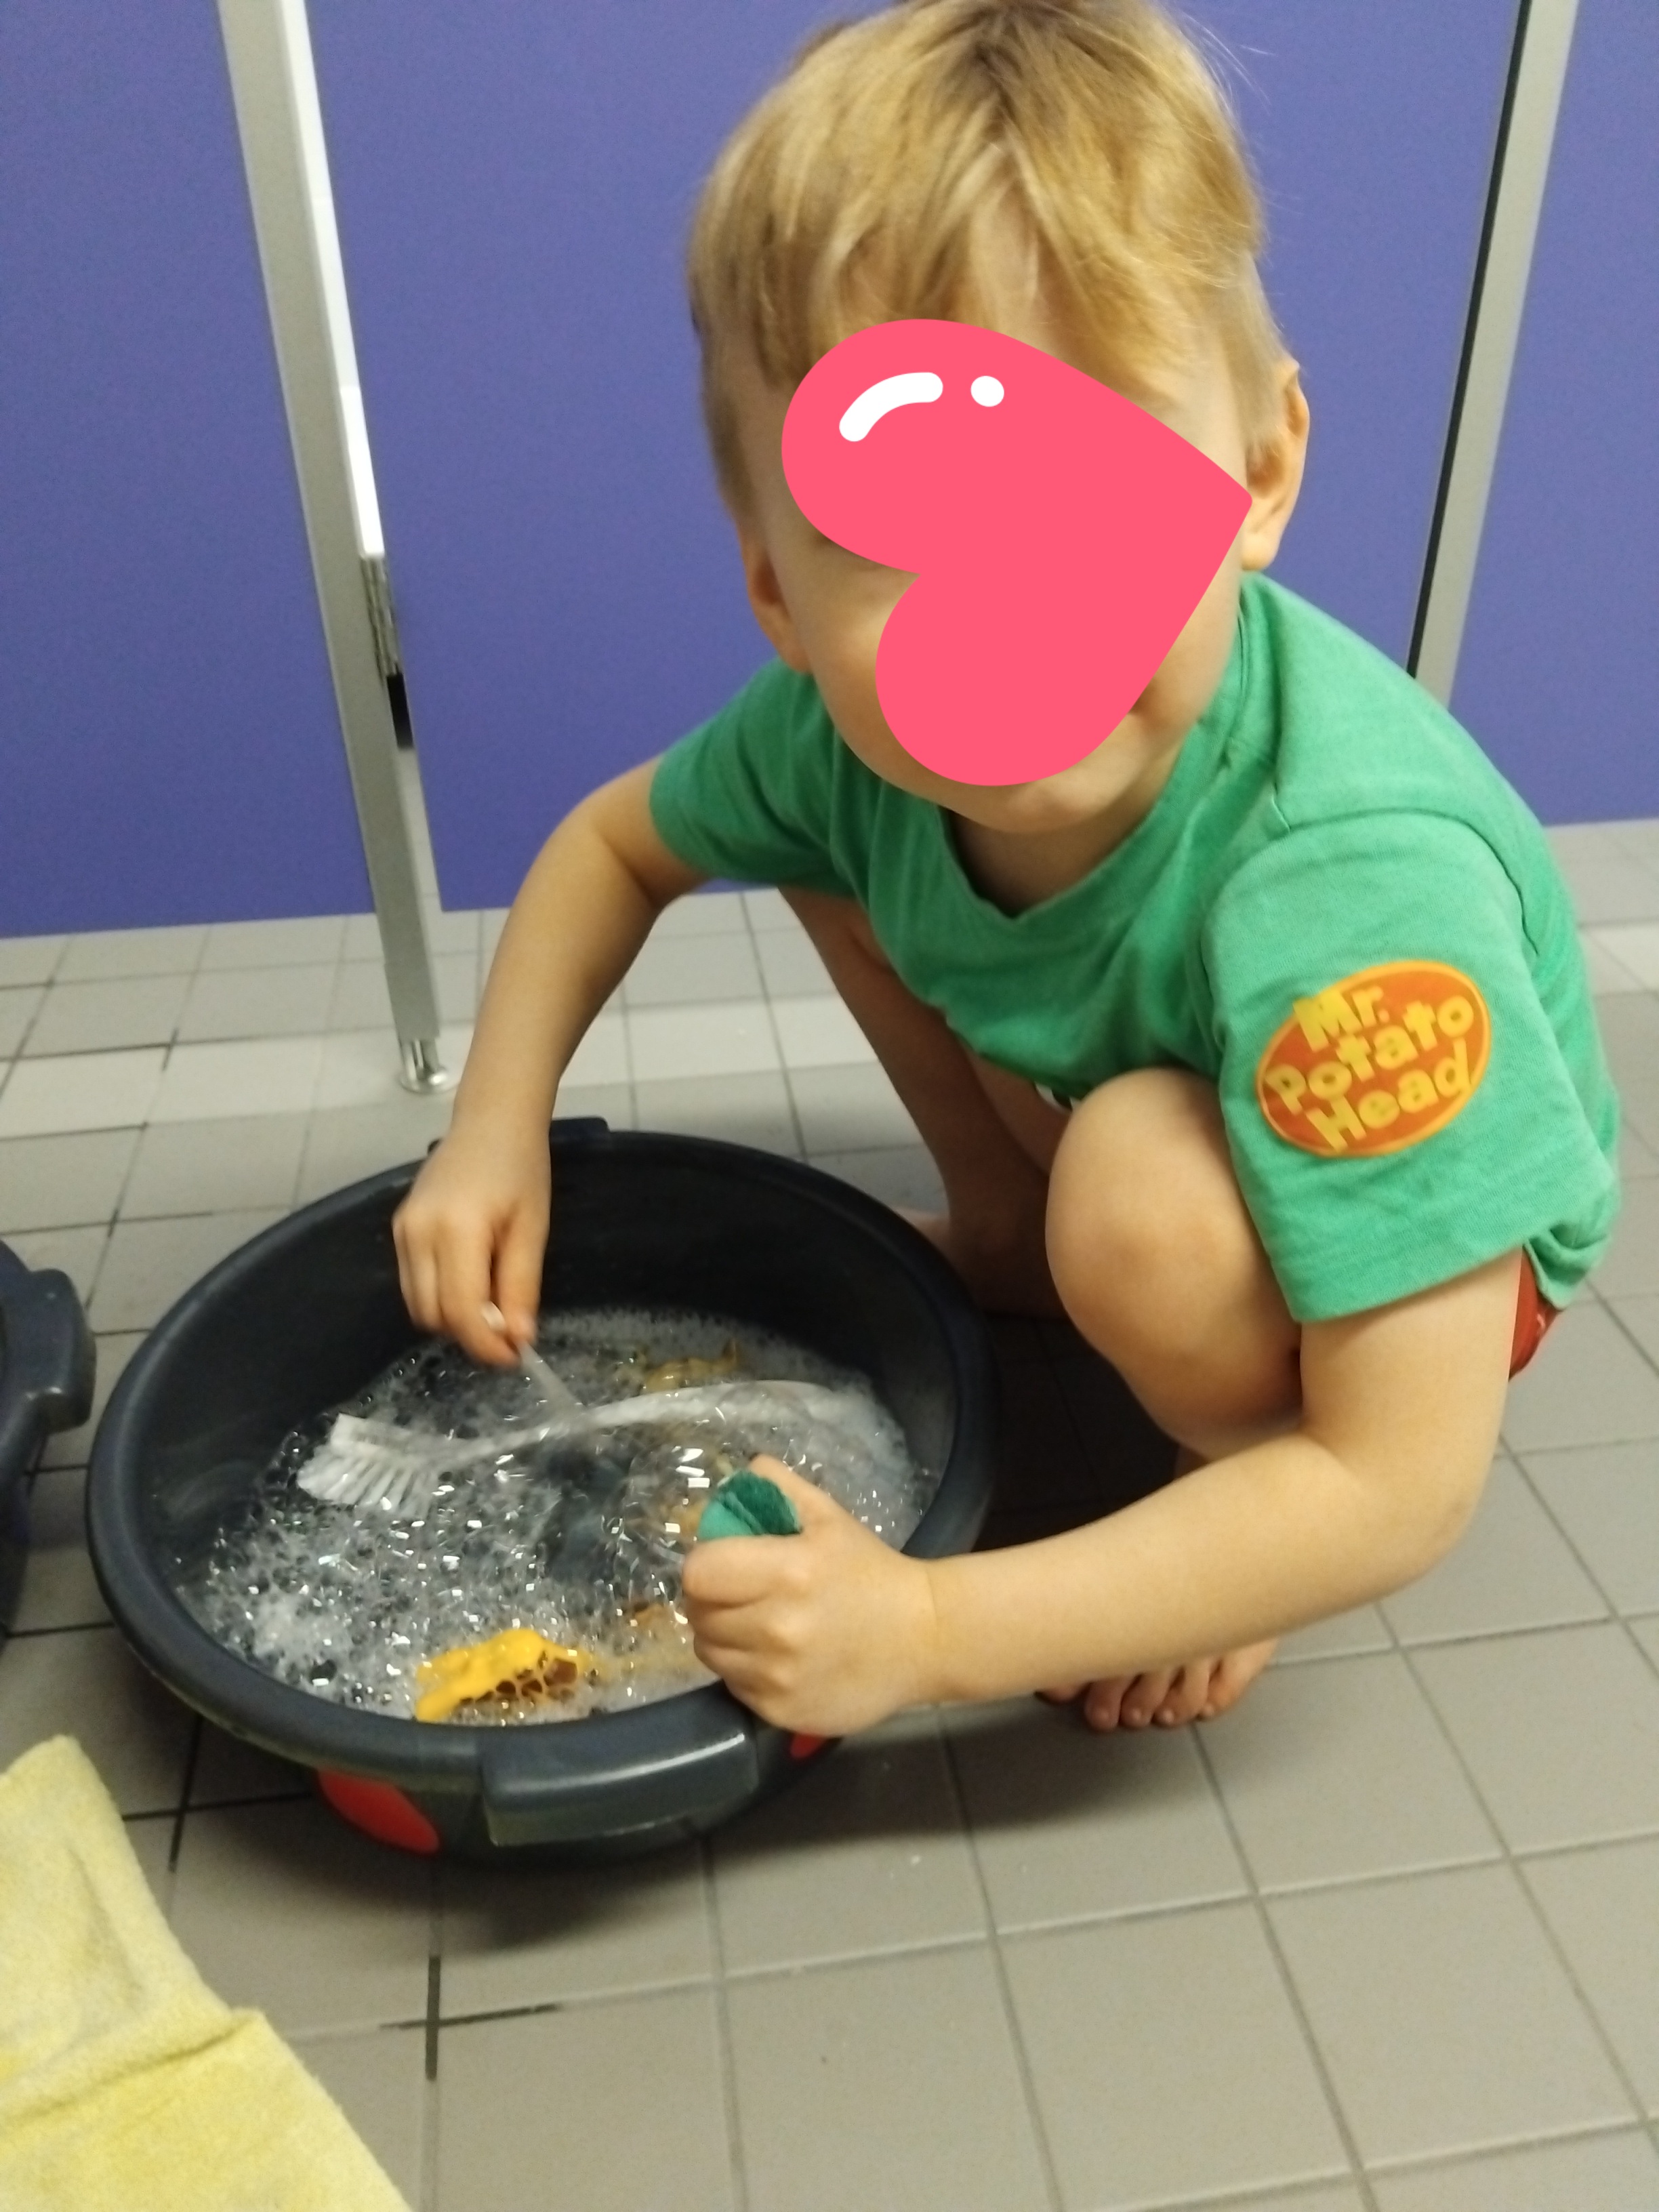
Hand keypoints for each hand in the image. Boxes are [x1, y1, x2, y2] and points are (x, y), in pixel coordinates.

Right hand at [391, 1124, 550, 1365]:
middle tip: (508, 1333)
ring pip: (418, 1305)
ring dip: (453, 1319)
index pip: (460, 1309)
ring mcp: (401, 1231)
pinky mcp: (398, 1229)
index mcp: (456, 1229)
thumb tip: (518, 1341)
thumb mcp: (532, 1229)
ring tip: (492, 1307)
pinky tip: (472, 1284)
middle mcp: (417, 1233)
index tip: (514, 1357)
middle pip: (433, 1314)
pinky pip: (414, 1283)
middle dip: (469, 1334)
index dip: (486, 1343)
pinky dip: (441, 1297)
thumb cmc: (520, 1170)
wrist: (490, 1122)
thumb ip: (520, 1286)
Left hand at [680, 1457, 939, 1736]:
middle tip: (740, 1595)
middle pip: (699, 1614)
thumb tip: (738, 1475)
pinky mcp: (780, 1712)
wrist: (924, 1638)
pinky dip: (745, 1670)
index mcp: (787, 1572)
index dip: (706, 1565)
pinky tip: (777, 1658)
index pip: (698, 1573)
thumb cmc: (871, 1571)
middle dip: (712, 1600)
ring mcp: (778, 1676)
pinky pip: (733, 1684)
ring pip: (710, 1652)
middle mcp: (777, 1628)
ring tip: (758, 1626)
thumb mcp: (829, 1516)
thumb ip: (778, 1487)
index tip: (724, 1565)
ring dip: (724, 1637)